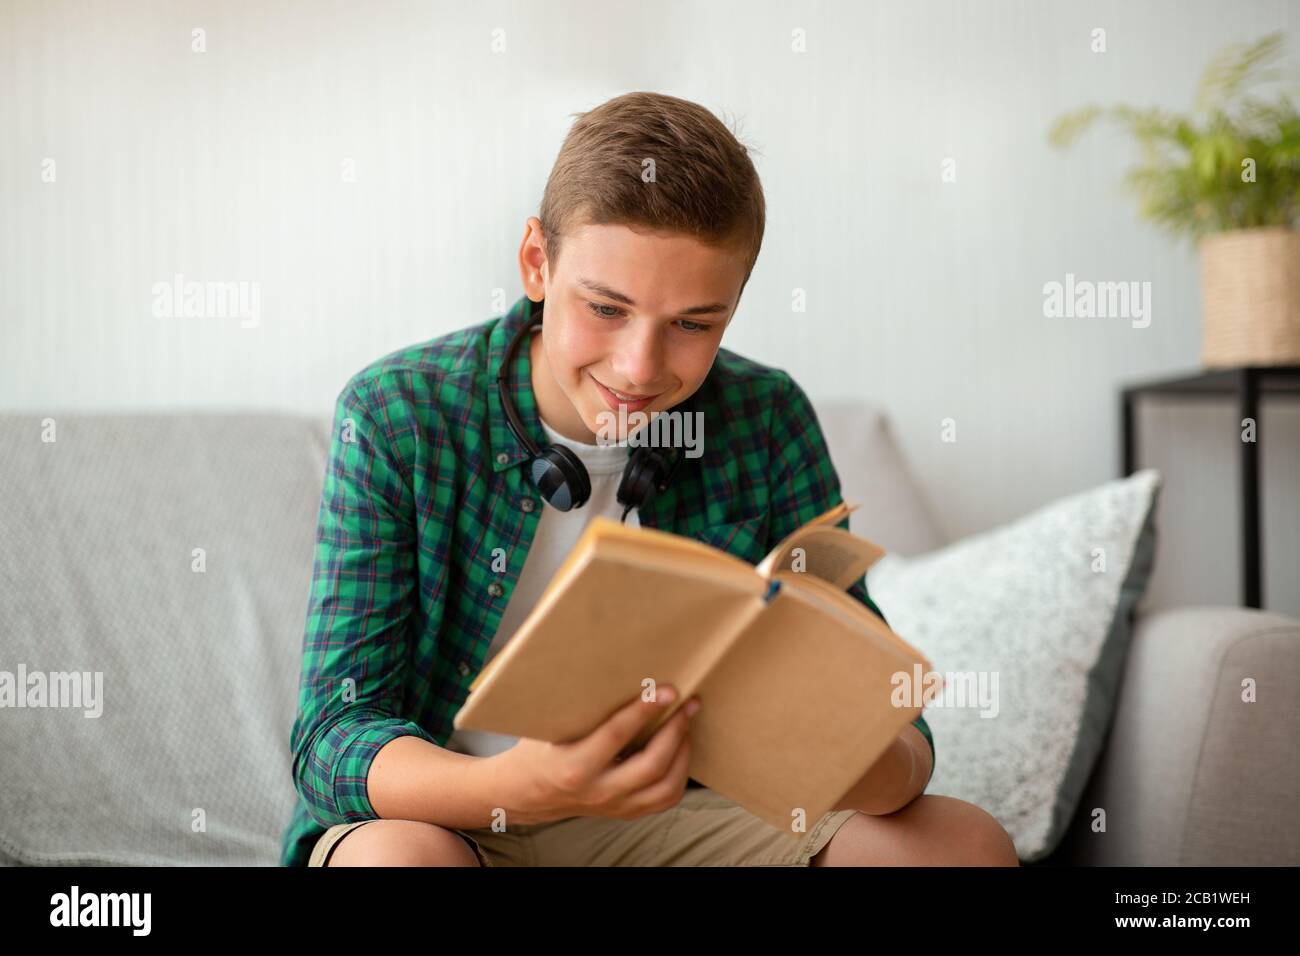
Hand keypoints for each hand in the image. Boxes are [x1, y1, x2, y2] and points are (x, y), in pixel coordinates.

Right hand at [495, 684, 701, 825]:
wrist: (525, 794)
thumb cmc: (537, 750)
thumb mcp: (549, 726)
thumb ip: (581, 708)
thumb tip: (615, 668)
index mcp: (574, 767)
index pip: (616, 735)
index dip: (644, 710)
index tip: (667, 690)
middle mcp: (597, 792)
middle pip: (651, 766)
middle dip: (675, 730)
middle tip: (688, 703)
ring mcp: (613, 807)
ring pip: (665, 788)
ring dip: (683, 753)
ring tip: (686, 724)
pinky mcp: (625, 813)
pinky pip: (664, 798)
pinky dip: (679, 773)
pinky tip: (679, 749)